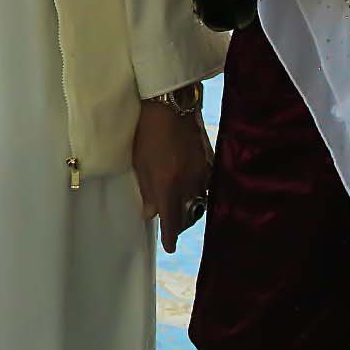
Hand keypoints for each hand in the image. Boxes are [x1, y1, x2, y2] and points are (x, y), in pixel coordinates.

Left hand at [132, 98, 212, 253]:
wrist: (171, 102)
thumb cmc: (148, 130)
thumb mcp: (139, 162)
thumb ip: (147, 189)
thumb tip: (150, 213)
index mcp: (168, 183)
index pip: (171, 220)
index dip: (170, 236)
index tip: (169, 247)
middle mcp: (188, 181)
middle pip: (188, 215)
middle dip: (179, 225)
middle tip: (171, 228)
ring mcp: (202, 171)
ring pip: (200, 202)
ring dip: (191, 211)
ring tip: (182, 213)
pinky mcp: (210, 160)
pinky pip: (208, 186)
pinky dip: (201, 194)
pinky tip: (194, 193)